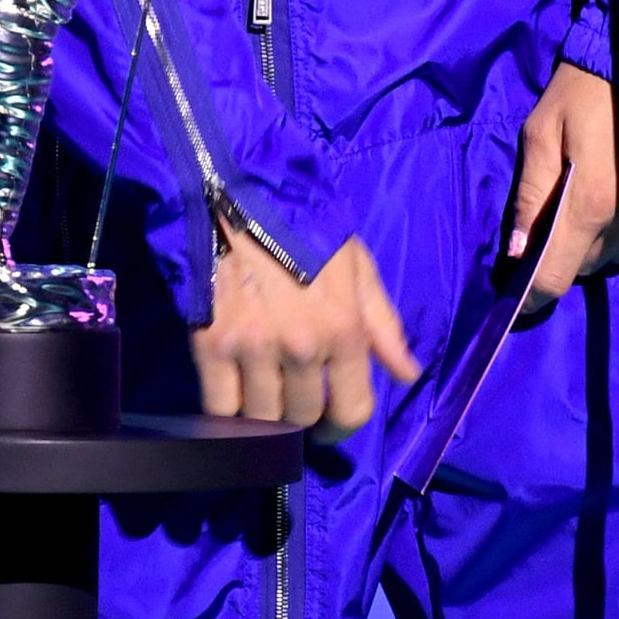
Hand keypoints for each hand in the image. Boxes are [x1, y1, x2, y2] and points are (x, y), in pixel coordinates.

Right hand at [192, 228, 420, 439]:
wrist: (234, 193)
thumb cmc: (303, 227)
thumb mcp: (356, 265)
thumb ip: (382, 324)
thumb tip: (408, 374)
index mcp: (344, 328)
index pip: (352, 411)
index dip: (342, 425)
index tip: (329, 421)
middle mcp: (302, 346)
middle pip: (303, 418)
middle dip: (301, 412)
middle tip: (291, 393)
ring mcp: (254, 349)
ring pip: (262, 419)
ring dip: (264, 414)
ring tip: (262, 393)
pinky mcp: (211, 346)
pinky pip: (221, 409)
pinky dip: (227, 412)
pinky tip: (232, 395)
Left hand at [509, 64, 618, 307]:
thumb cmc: (592, 88)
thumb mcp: (544, 127)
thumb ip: (531, 192)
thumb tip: (518, 252)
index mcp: (590, 205)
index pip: (557, 277)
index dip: (534, 293)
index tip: (522, 294)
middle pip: (591, 265)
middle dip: (571, 248)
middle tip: (565, 209)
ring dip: (608, 237)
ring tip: (605, 191)